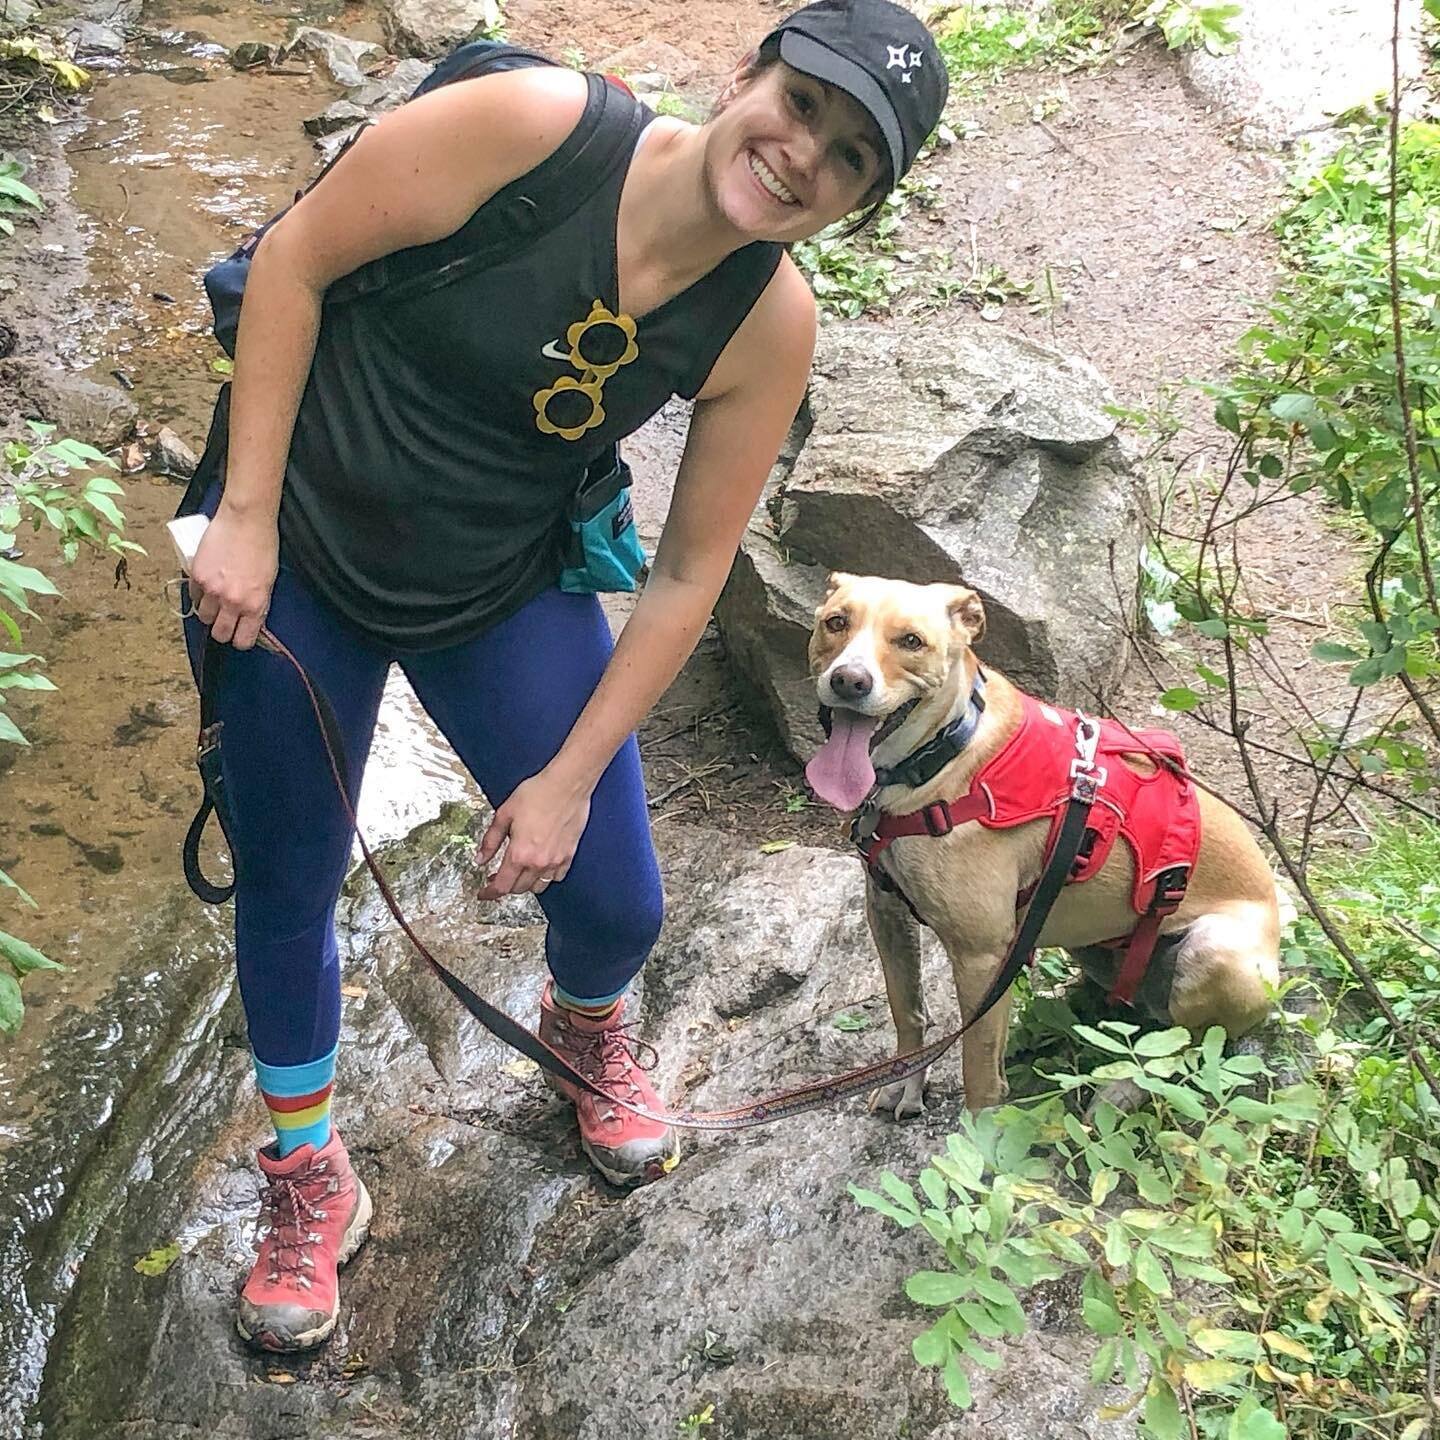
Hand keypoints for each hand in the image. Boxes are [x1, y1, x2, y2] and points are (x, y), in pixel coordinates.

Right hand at [189, 503, 279, 649]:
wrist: (246, 520)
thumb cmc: (263, 546)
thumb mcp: (269, 581)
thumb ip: (257, 602)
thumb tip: (249, 618)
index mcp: (255, 605)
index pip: (242, 640)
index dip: (240, 639)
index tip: (239, 635)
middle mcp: (232, 601)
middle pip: (219, 633)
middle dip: (222, 630)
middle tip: (225, 620)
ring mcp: (212, 589)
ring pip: (203, 617)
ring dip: (209, 612)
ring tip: (215, 600)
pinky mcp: (197, 575)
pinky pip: (194, 596)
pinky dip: (199, 594)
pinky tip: (207, 585)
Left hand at [477, 769, 592, 899]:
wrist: (567, 785)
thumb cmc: (538, 793)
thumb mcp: (504, 814)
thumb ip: (490, 840)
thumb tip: (480, 858)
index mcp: (519, 853)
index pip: (501, 886)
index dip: (489, 893)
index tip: (484, 893)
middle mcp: (538, 862)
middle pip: (519, 889)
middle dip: (505, 886)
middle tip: (497, 876)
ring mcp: (556, 860)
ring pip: (538, 886)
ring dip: (526, 884)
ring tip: (519, 872)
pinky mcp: (569, 855)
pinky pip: (556, 877)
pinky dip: (546, 877)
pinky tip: (540, 866)